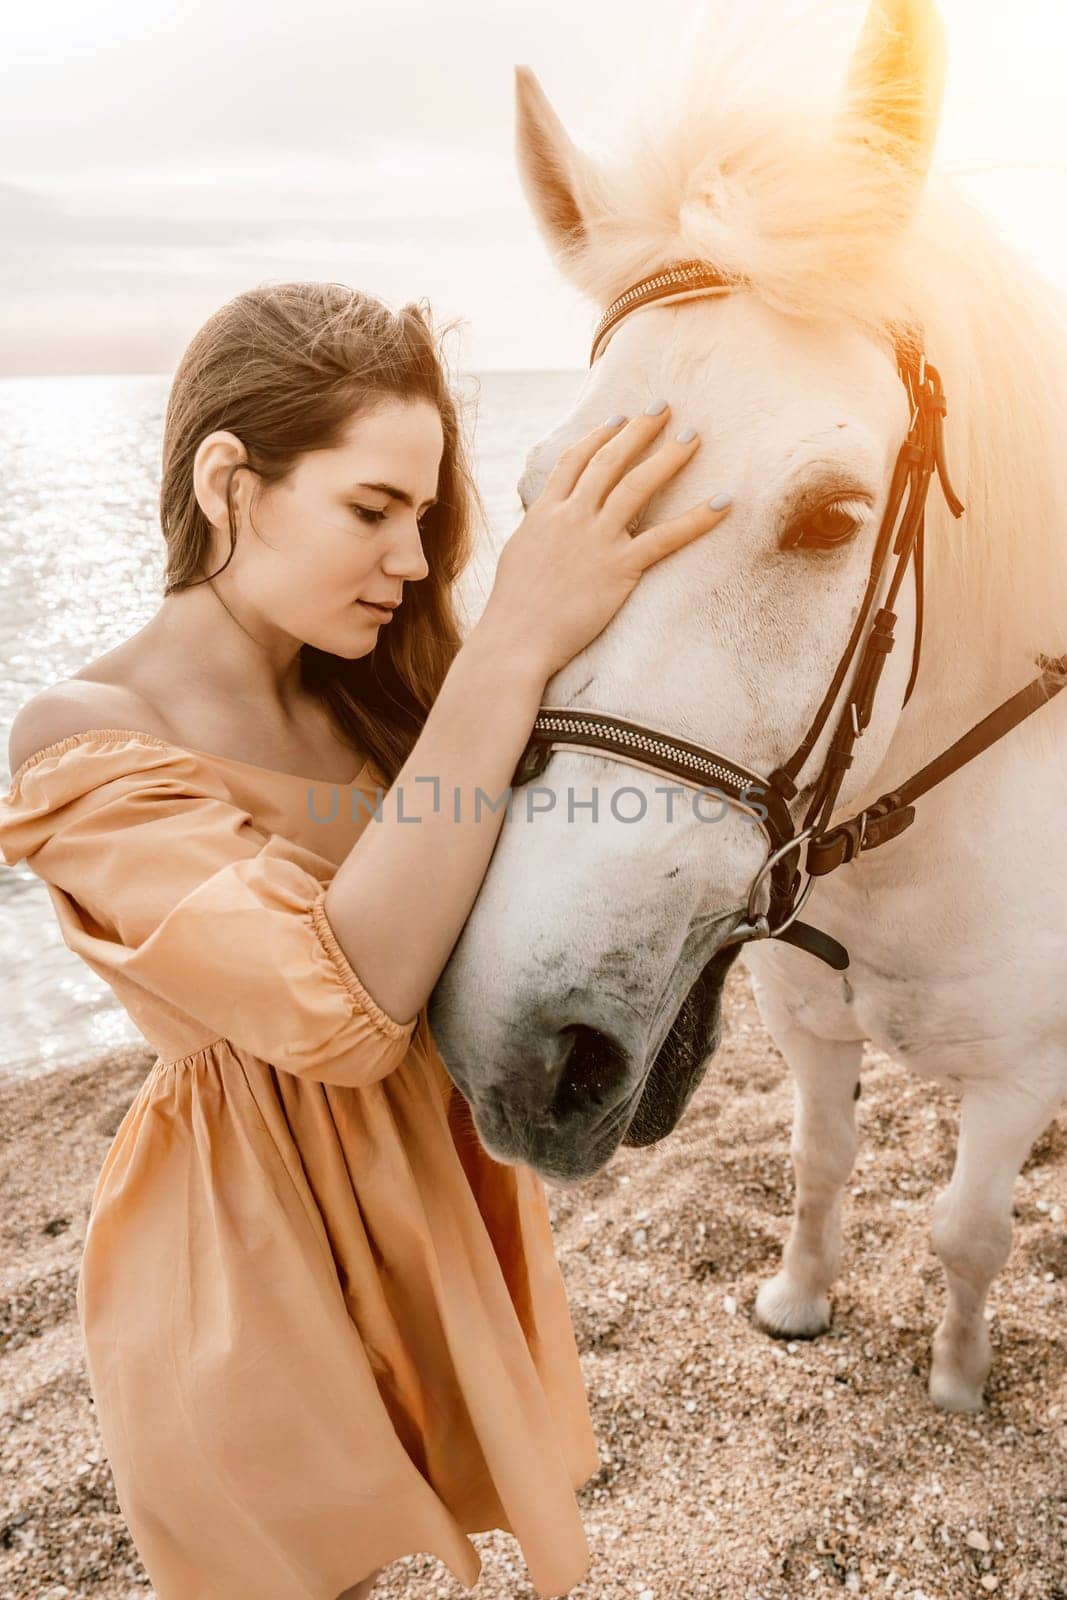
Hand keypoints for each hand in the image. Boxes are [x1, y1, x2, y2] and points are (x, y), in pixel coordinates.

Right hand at [476, 402, 731, 680]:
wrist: (515, 638)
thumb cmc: (512, 608)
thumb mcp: (519, 556)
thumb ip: (538, 532)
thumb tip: (545, 524)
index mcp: (545, 512)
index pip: (574, 462)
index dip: (598, 436)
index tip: (618, 419)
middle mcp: (571, 517)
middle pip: (608, 461)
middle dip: (638, 431)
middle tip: (663, 407)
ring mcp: (596, 540)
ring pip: (636, 486)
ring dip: (667, 457)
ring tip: (692, 437)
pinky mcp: (618, 568)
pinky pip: (665, 538)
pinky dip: (698, 519)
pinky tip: (723, 503)